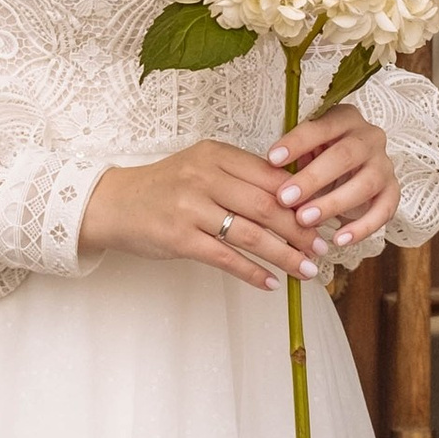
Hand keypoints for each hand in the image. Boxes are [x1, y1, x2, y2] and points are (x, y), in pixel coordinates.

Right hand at [79, 140, 323, 289]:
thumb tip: (293, 198)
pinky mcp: (179, 238)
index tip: (324, 217)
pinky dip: (252, 272)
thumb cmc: (164, 187)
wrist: (113, 203)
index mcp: (216, 155)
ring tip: (307, 270)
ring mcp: (190, 208)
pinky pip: (225, 257)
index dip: (303, 199)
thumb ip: (240, 177)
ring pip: (250, 234)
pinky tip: (271, 282)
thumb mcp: (201, 168)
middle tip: (322, 248)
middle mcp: (205, 177)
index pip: (271, 176)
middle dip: (301, 230)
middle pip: (267, 205)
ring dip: (284, 255)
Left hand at [269, 106, 398, 253]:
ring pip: (364, 184)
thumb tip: (268, 180)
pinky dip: (362, 228)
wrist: (355, 166)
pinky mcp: (392, 190)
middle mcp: (370, 138)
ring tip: (304, 221)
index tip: (271, 160)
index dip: (296, 143)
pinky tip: (339, 240)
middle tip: (285, 198)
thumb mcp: (306, 149)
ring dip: (332, 204)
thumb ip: (293, 159)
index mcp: (345, 119)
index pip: (320, 127)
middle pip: (345, 156)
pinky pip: (384, 211)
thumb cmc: (320, 156)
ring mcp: (384, 164)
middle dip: (313, 179)